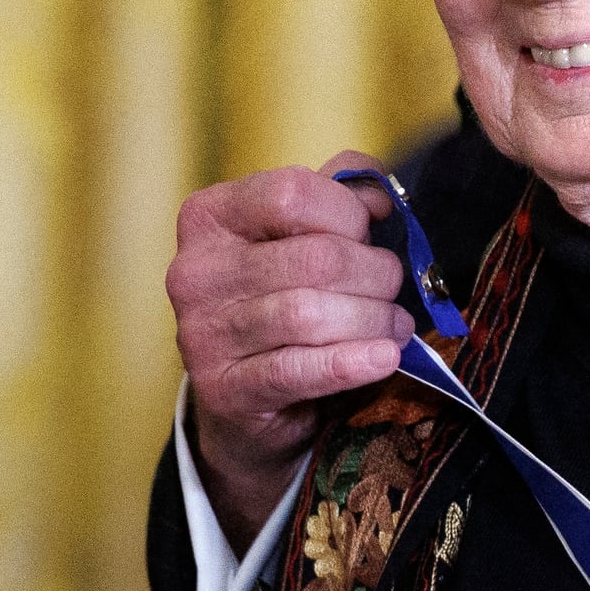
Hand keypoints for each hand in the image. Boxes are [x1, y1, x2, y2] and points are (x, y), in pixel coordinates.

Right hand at [169, 157, 412, 540]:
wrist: (249, 396)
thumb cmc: (283, 300)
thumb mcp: (301, 237)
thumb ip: (339, 198)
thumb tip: (380, 194)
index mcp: (210, 218)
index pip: (291, 193)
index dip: (349, 211)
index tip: (371, 231)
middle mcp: (195, 272)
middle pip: (315, 258)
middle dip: (376, 273)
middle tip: (394, 288)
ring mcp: (203, 333)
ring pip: (311, 314)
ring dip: (373, 319)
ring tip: (394, 325)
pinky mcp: (225, 388)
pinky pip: (299, 370)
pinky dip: (352, 363)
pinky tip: (384, 357)